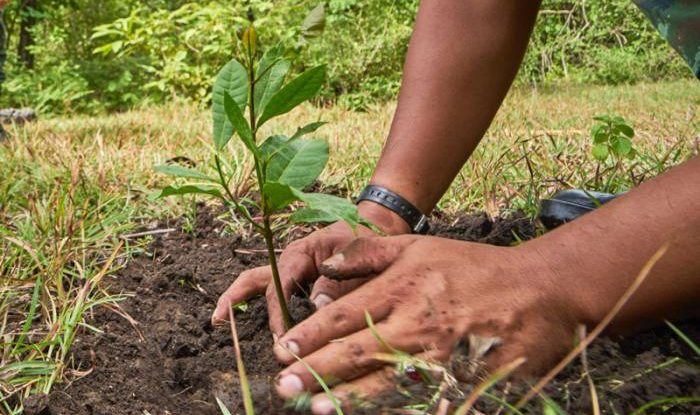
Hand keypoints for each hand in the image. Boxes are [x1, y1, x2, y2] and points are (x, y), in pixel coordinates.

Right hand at [211, 202, 409, 336]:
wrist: (373, 226)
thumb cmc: (365, 240)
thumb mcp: (356, 258)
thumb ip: (338, 283)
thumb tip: (317, 309)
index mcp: (300, 253)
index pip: (280, 285)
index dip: (278, 312)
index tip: (281, 337)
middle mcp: (289, 261)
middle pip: (255, 279)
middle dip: (236, 299)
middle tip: (218, 322)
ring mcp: (290, 269)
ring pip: (256, 283)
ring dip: (238, 299)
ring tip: (218, 321)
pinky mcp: (296, 279)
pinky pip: (272, 291)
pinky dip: (258, 305)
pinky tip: (250, 324)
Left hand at [271, 235, 585, 413]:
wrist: (540, 290)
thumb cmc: (474, 267)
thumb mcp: (419, 246)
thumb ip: (369, 252)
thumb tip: (325, 266)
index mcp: (402, 287)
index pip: (345, 314)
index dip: (310, 334)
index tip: (284, 349)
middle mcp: (416, 322)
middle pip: (356, 350)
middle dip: (316, 370)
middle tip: (283, 386)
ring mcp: (440, 354)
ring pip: (383, 381)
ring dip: (347, 397)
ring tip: (314, 407)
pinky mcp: (463, 378)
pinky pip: (422, 398)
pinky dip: (394, 407)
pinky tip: (371, 414)